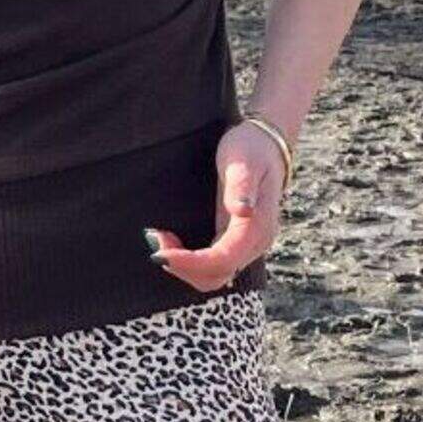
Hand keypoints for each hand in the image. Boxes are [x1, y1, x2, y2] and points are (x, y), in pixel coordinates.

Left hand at [147, 120, 290, 294]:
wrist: (266, 145)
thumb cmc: (251, 149)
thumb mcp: (243, 160)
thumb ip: (242, 185)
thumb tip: (243, 210)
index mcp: (258, 227)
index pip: (224, 260)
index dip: (191, 263)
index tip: (162, 252)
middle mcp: (255, 243)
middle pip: (216, 276)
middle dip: (183, 267)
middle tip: (156, 239)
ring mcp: (246, 245)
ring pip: (213, 275)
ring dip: (183, 266)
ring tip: (161, 237)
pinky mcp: (235, 242)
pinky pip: (211, 265)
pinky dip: (188, 261)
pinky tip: (171, 239)